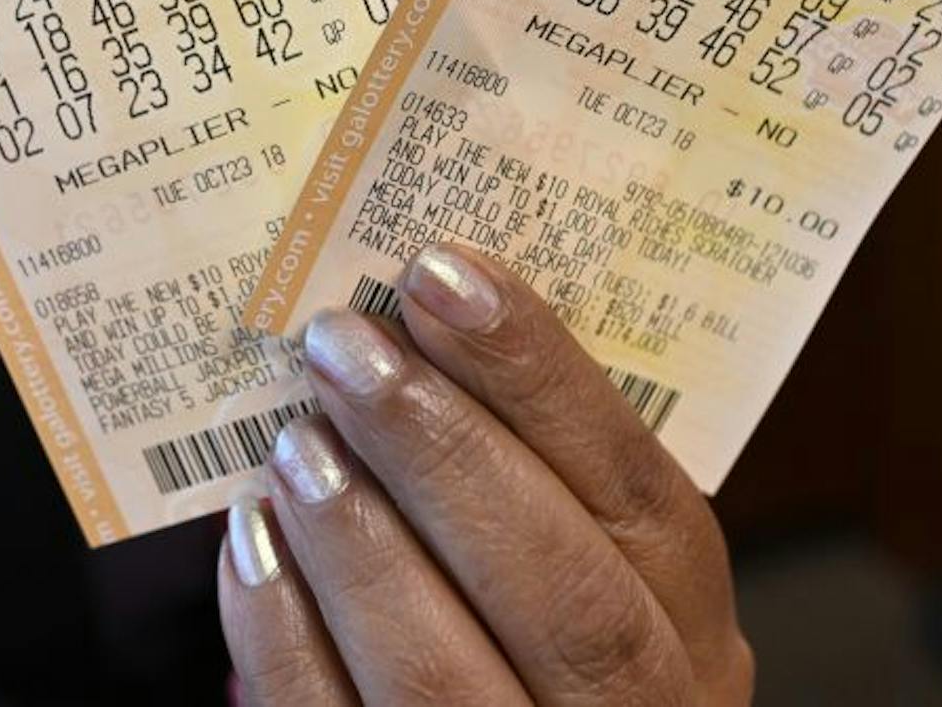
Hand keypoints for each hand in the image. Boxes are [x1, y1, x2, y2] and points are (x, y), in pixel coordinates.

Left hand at [218, 243, 751, 704]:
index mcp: (692, 638)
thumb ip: (539, 480)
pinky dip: (282, 636)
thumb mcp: (590, 573)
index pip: (643, 496)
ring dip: (359, 543)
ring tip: (296, 440)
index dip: (544, 379)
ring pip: (443, 680)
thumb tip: (422, 320)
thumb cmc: (533, 654)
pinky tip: (249, 544)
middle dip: (443, 451)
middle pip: (559, 591)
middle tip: (346, 346)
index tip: (444, 275)